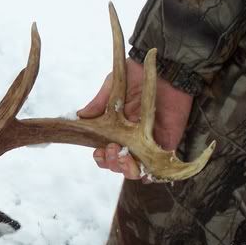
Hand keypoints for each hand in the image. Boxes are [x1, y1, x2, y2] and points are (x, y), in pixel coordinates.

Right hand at [77, 58, 192, 179]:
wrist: (165, 70)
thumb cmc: (138, 76)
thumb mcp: (112, 87)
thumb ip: (98, 103)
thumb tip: (80, 116)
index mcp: (115, 131)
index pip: (105, 153)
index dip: (101, 157)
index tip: (99, 150)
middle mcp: (130, 141)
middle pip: (117, 166)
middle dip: (111, 163)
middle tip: (113, 148)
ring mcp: (147, 145)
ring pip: (134, 171)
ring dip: (126, 169)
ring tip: (125, 157)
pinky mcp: (165, 145)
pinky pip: (158, 169)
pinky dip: (151, 174)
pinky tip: (144, 170)